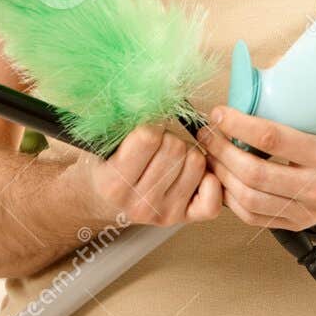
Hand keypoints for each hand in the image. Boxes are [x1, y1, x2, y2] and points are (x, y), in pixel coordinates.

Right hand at [66, 124, 221, 227]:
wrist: (103, 201)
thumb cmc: (107, 164)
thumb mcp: (104, 143)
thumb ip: (124, 122)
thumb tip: (153, 96)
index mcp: (115, 183)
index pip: (149, 137)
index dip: (150, 125)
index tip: (145, 129)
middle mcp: (139, 203)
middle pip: (176, 148)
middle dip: (168, 137)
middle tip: (158, 145)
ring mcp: (163, 214)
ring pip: (196, 163)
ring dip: (187, 153)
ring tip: (170, 159)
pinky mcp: (183, 219)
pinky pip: (212, 197)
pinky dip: (207, 179)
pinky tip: (192, 174)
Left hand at [198, 107, 315, 228]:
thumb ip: (293, 95)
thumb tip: (253, 74)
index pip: (272, 139)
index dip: (239, 125)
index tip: (219, 113)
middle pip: (254, 172)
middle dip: (222, 150)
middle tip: (208, 133)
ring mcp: (304, 210)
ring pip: (248, 198)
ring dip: (220, 175)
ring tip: (211, 155)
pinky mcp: (293, 225)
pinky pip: (251, 216)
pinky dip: (229, 198)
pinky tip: (223, 178)